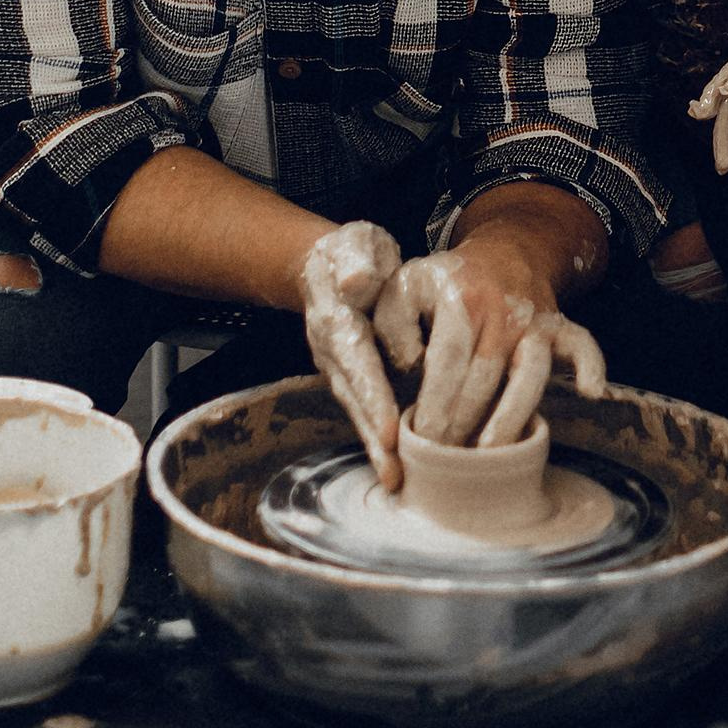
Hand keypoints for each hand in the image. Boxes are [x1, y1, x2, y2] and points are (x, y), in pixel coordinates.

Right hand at [300, 220, 404, 478]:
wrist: (325, 264)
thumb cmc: (350, 253)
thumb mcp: (354, 246)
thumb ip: (355, 261)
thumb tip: (358, 280)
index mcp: (336, 321)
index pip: (358, 363)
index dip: (374, 397)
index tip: (389, 430)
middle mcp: (333, 353)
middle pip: (356, 401)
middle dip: (374, 440)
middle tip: (396, 475)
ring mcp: (339, 370)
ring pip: (360, 412)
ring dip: (378, 448)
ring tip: (400, 481)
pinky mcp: (350, 379)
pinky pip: (367, 410)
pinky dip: (381, 438)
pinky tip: (402, 464)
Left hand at [374, 244, 605, 451]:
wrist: (504, 251)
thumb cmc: (446, 281)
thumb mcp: (404, 288)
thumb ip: (392, 327)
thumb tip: (410, 367)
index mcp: (460, 298)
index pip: (447, 360)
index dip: (435, 403)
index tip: (423, 438)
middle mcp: (502, 309)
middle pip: (485, 377)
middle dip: (463, 424)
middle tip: (445, 462)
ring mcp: (536, 320)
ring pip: (530, 374)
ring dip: (511, 417)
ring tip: (491, 453)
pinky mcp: (561, 328)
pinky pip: (583, 346)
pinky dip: (592, 366)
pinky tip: (589, 392)